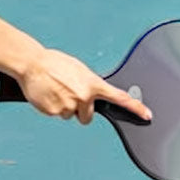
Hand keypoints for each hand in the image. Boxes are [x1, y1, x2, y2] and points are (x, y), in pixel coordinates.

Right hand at [19, 48, 151, 124]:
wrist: (32, 64)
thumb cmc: (53, 63)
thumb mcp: (78, 70)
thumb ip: (88, 83)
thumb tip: (91, 93)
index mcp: (92, 84)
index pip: (120, 98)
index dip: (136, 108)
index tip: (147, 115)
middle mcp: (84, 97)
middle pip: (87, 116)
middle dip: (80, 109)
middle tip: (68, 95)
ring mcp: (69, 106)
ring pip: (69, 115)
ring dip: (63, 106)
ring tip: (54, 90)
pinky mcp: (54, 112)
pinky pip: (55, 114)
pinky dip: (51, 107)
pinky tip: (47, 94)